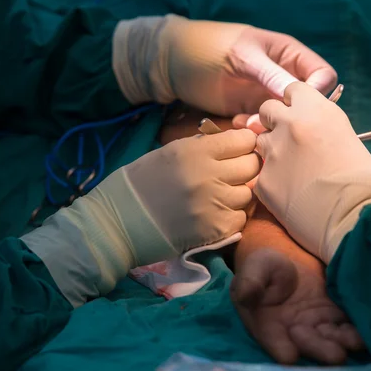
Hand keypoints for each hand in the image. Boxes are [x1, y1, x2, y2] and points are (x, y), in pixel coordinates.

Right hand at [32, 129, 259, 296]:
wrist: (118, 222)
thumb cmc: (142, 182)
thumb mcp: (171, 152)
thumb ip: (204, 147)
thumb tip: (234, 143)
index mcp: (196, 151)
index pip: (243, 141)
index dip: (245, 144)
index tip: (239, 150)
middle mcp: (208, 175)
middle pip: (252, 166)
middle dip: (247, 168)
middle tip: (234, 173)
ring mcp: (213, 204)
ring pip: (248, 194)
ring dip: (239, 193)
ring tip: (222, 195)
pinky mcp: (215, 230)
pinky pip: (240, 218)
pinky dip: (233, 216)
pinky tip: (216, 214)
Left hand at [113, 15, 336, 115]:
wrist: (172, 64)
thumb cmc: (207, 48)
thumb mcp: (242, 57)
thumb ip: (270, 74)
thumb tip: (297, 95)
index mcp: (289, 55)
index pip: (322, 76)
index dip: (317, 93)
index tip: (299, 107)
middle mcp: (283, 78)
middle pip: (308, 103)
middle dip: (293, 115)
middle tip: (271, 120)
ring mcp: (267, 98)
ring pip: (287, 120)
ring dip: (273, 125)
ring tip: (250, 123)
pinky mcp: (252, 114)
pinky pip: (266, 127)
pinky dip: (257, 130)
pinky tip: (240, 124)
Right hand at [231, 248, 362, 364]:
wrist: (286, 261)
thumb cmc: (264, 267)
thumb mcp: (254, 269)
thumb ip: (250, 281)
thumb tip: (245, 293)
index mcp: (267, 323)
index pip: (273, 338)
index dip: (280, 346)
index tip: (289, 355)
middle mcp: (293, 330)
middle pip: (307, 342)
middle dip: (321, 349)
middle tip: (335, 355)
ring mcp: (316, 323)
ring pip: (329, 336)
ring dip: (343, 341)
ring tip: (356, 343)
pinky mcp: (334, 314)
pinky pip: (345, 324)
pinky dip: (356, 329)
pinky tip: (368, 332)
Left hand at [254, 82, 370, 263]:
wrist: (354, 220)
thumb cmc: (365, 184)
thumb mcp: (352, 143)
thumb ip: (327, 131)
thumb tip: (318, 137)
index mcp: (317, 110)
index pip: (292, 89)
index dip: (295, 102)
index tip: (299, 114)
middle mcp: (291, 125)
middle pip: (267, 110)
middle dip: (274, 121)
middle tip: (288, 140)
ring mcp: (273, 153)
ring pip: (258, 142)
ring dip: (270, 151)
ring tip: (289, 171)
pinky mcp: (262, 181)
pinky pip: (259, 176)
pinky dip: (269, 183)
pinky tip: (287, 195)